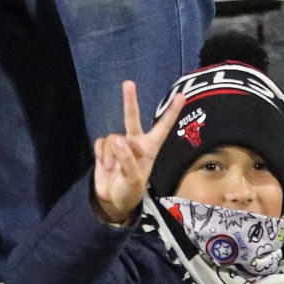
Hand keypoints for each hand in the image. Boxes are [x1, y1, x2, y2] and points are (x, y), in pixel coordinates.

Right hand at [91, 80, 184, 225]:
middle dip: (130, 100)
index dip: (171, 112)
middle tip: (128, 83)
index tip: (181, 96)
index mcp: (150, 148)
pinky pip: (101, 144)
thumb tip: (116, 140)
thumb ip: (127, 159)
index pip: (163, 127)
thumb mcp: (133, 178)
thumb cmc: (130, 191)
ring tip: (113, 170)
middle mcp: (135, 143)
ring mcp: (119, 145)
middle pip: (132, 117)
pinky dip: (101, 155)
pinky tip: (105, 167)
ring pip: (113, 137)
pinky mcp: (105, 149)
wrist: (112, 200)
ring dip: (111, 154)